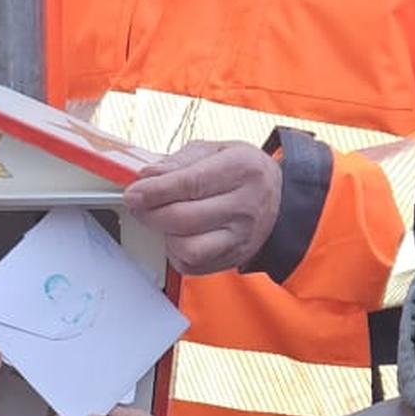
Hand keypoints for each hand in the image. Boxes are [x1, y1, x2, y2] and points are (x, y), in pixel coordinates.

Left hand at [124, 140, 281, 274]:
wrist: (280, 201)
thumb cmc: (243, 173)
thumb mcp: (216, 151)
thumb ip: (179, 161)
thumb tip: (148, 176)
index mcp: (242, 169)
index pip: (190, 183)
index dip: (155, 191)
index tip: (134, 193)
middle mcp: (245, 205)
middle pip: (184, 218)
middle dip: (151, 213)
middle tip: (140, 205)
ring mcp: (240, 237)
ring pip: (188, 248)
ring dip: (165, 235)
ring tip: (163, 220)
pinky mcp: (232, 258)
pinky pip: (192, 265)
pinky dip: (176, 252)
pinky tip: (179, 235)